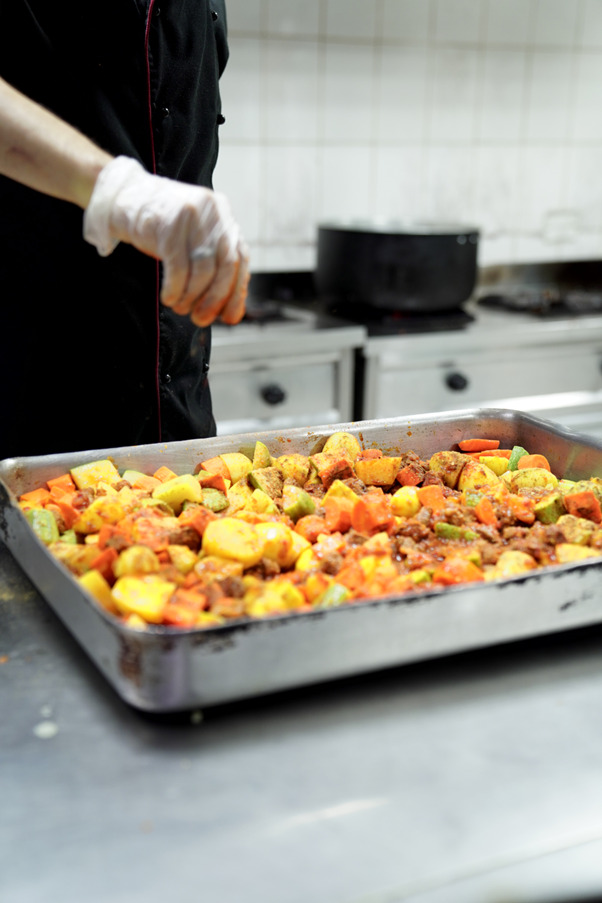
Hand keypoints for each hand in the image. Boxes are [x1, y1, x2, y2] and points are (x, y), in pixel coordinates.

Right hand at [83, 156, 248, 326]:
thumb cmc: (161, 226)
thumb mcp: (192, 241)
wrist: (123, 197)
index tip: (229, 318)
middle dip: (215, 298)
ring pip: (203, 269)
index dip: (236, 292)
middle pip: (225, 264)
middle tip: (202, 318)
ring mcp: (191, 216)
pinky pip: (178, 268)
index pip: (240, 257)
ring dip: (192, 296)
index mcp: (222, 214)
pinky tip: (169, 298)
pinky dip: (175, 289)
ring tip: (181, 308)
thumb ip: (213, 267)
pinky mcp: (168, 224)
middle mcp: (212, 211)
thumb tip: (232, 312)